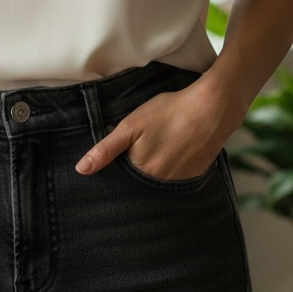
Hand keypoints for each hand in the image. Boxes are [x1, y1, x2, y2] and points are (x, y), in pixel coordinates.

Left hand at [74, 79, 235, 180]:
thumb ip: (106, 149)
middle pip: (140, 183)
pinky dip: (172, 168)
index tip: (116, 160)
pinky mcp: (195, 175)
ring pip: (158, 181)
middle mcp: (160, 184)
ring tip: (159, 147)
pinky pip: (176, 178)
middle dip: (135, 172)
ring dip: (154, 170)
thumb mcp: (131, 125)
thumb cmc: (168, 112)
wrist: (212, 108)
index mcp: (142, 171)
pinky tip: (174, 150)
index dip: (117, 170)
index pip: (121, 180)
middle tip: (144, 147)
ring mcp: (180, 181)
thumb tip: (81, 171)